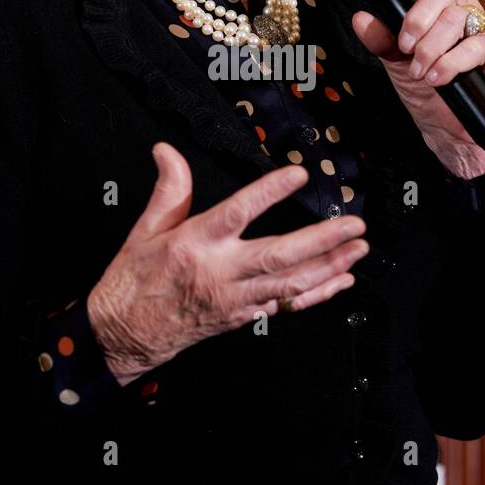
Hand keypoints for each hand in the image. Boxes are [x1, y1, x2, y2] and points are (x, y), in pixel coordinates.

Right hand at [87, 142, 368, 384]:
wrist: (125, 333)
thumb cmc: (135, 280)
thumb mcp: (144, 229)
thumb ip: (168, 189)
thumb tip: (167, 150)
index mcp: (195, 244)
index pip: (238, 212)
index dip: (269, 193)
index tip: (298, 175)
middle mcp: (220, 272)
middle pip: (279, 255)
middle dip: (323, 240)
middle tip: (354, 224)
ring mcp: (235, 298)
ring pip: (291, 283)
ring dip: (330, 266)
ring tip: (358, 249)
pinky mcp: (243, 317)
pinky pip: (287, 306)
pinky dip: (318, 295)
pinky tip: (341, 282)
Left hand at [351, 0, 484, 177]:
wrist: (441, 122)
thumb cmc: (420, 84)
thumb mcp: (392, 60)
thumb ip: (379, 38)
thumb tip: (361, 19)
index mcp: (433, 0)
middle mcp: (459, 5)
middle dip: (417, 21)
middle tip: (405, 47)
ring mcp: (480, 23)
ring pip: (457, 18)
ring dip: (431, 48)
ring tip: (420, 71)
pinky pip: (478, 45)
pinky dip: (453, 63)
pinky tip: (439, 77)